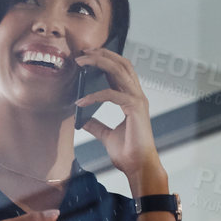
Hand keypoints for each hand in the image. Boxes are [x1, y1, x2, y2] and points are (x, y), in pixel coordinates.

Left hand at [73, 46, 165, 190]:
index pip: (120, 70)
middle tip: (82, 52)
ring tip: (81, 62)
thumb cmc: (129, 153)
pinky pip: (112, 94)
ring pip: (119, 71)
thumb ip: (96, 125)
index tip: (87, 56)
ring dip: (99, 63)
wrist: (139, 167)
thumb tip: (82, 120)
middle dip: (102, 54)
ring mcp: (138, 100)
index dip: (105, 59)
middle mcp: (137, 96)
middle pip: (121, 64)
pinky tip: (82, 102)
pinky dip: (94, 96)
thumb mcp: (107, 136)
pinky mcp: (135, 108)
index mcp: (132, 99)